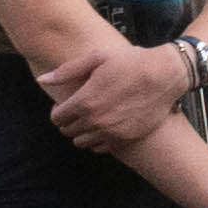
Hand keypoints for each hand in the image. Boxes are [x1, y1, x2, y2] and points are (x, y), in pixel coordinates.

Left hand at [40, 33, 186, 152]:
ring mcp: (111, 132)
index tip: (63, 106)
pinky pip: (100, 148)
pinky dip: (97, 141)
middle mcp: (96, 120)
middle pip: (67, 131)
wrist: (165, 75)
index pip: (57, 118)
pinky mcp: (125, 139)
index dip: (57, 112)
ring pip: (81, 142)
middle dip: (67, 122)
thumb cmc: (130, 62)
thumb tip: (42, 79)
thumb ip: (66, 71)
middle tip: (76, 112)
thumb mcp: (97, 58)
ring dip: (81, 133)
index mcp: (85, 101)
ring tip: (90, 119)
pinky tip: (103, 127)